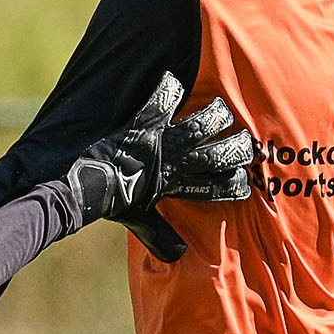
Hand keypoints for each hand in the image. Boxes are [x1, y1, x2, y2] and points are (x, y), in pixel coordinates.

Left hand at [64, 73, 255, 261]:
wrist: (86, 188)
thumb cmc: (112, 204)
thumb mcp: (139, 222)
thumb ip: (160, 236)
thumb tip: (178, 255)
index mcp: (175, 187)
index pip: (216, 188)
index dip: (235, 184)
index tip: (245, 180)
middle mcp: (172, 165)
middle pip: (216, 156)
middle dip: (236, 148)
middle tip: (247, 143)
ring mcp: (158, 144)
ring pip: (198, 127)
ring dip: (214, 116)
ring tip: (223, 109)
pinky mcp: (141, 127)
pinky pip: (161, 103)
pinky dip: (169, 89)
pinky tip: (174, 78)